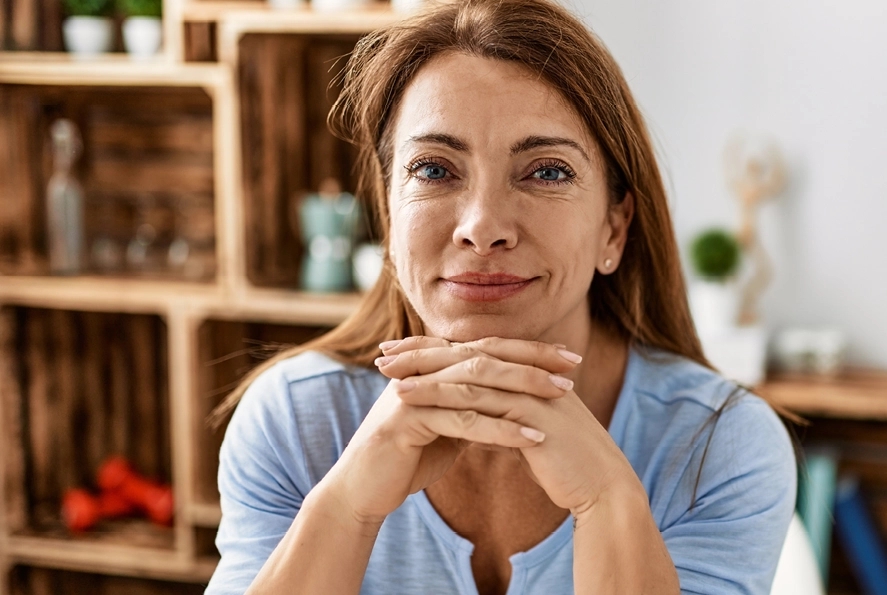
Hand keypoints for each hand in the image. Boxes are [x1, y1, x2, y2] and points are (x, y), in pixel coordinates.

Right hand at [323, 337, 573, 525]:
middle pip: (485, 357)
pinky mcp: (407, 419)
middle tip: (572, 368)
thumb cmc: (405, 459)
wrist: (362, 490)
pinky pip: (462, 421)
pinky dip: (500, 428)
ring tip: (563, 398)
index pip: (487, 349)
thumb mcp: (445, 428)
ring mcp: (413, 391)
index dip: (527, 349)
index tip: (567, 357)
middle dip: (532, 361)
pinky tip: (532, 437)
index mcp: (432, 367)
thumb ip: (470, 409)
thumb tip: (505, 403)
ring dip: (524, 390)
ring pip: (477, 383)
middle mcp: (422, 370)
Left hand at [376, 336, 640, 515]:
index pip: (478, 351)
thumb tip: (487, 421)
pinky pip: (478, 400)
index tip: (404, 349)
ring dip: (425, 371)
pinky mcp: (530, 415)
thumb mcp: (537, 433)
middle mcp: (533, 374)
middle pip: (470, 352)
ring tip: (386, 372)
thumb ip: (513, 418)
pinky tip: (410, 399)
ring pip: (470, 372)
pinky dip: (440, 396)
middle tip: (386, 350)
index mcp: (534, 374)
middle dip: (425, 349)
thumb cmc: (571, 468)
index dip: (441, 347)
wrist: (605, 492)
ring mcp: (533, 391)